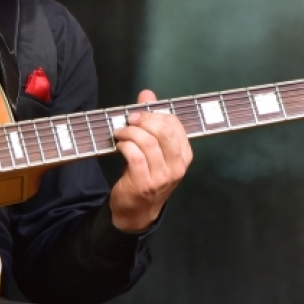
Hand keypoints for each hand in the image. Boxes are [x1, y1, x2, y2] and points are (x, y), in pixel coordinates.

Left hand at [109, 90, 192, 231]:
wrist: (138, 210)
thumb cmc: (146, 175)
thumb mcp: (154, 149)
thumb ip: (152, 120)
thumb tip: (147, 93)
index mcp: (184, 155)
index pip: (175, 124)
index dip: (155, 114)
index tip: (139, 114)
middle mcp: (177, 166)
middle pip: (164, 131)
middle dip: (143, 120)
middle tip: (129, 120)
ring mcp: (162, 176)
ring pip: (147, 142)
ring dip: (129, 132)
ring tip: (120, 132)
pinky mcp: (144, 183)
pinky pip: (134, 155)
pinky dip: (124, 145)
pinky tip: (119, 145)